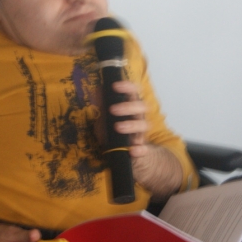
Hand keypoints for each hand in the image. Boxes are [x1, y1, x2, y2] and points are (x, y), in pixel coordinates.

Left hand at [109, 81, 180, 199]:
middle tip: (112, 109)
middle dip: (128, 107)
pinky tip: (132, 150)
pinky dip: (139, 150)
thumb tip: (96, 90)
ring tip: (117, 127)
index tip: (115, 86)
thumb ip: (102, 106)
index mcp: (131, 108)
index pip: (134, 93)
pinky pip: (144, 150)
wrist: (128, 156)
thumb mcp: (105, 119)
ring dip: (131, 125)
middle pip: (142, 107)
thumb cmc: (115, 133)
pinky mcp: (142, 150)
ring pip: (145, 125)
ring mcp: (141, 134)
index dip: (127, 87)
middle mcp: (139, 118)